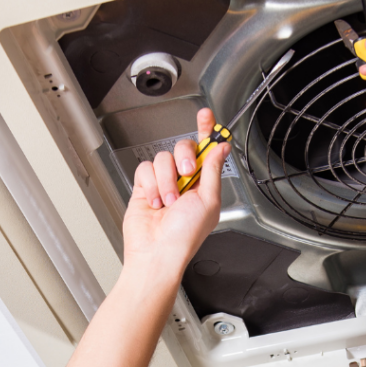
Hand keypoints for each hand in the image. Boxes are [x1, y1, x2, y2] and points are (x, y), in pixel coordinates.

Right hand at [121, 106, 228, 275]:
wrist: (157, 251)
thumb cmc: (185, 236)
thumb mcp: (209, 201)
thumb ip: (213, 171)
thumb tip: (221, 148)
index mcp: (205, 185)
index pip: (207, 150)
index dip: (207, 131)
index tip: (206, 115)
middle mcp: (185, 182)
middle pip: (183, 148)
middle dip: (184, 159)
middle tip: (186, 174)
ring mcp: (164, 183)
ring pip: (162, 158)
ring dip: (166, 180)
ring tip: (168, 201)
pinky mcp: (144, 186)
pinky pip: (145, 168)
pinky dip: (149, 184)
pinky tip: (154, 202)